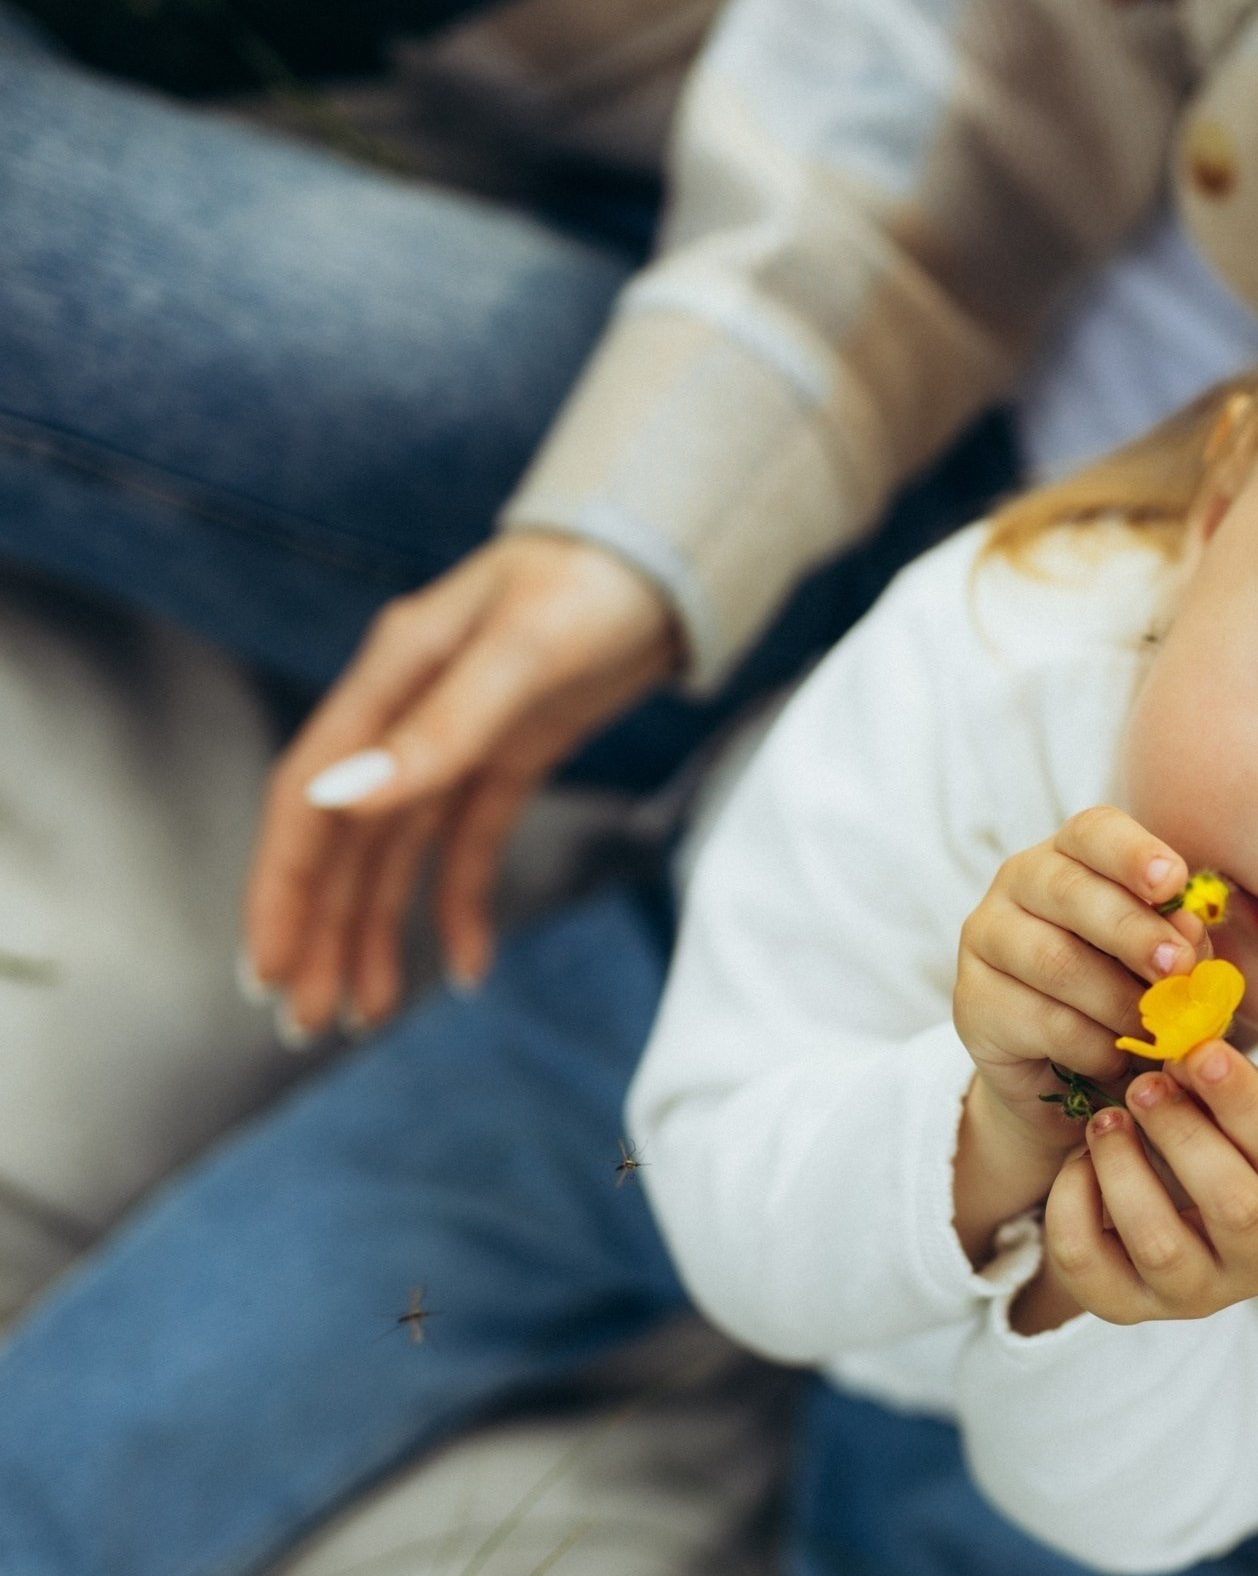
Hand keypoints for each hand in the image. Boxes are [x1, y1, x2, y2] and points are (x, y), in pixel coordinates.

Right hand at [240, 530, 679, 1038]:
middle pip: (344, 841)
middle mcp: (408, 712)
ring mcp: (458, 735)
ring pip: (397, 853)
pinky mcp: (511, 752)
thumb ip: (438, 727)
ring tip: (364, 1014)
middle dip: (320, 931)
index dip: (283, 886)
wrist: (671, 552)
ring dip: (377, 931)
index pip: (308, 799)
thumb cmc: (598, 578)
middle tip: (305, 1023)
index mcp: (390, 679)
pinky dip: (463, 901)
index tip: (268, 968)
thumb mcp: (525, 650)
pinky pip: (469, 841)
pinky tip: (471, 963)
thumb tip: (343, 797)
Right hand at [950, 808, 1209, 1257]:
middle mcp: (1020, 882)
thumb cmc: (1128, 995)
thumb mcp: (1167, 965)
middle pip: (1071, 892)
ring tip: (1153, 1030)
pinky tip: (1113, 1058)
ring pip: (1055, 962)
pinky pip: (1042, 1022)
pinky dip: (1093, 1046)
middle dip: (1133, 932)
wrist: (1070, 1073)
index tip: (1173, 882)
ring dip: (1118, 1001)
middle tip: (1178, 968)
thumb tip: (1188, 931)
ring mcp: (987, 938)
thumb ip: (1181, 943)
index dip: (1133, 853)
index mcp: (1074, 854)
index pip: (1094, 832)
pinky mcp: (973, 1001)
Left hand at [1029, 1039, 1257, 1328]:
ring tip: (1105, 1120)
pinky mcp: (1128, 1308)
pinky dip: (1073, 1202)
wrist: (1162, 1218)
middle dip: (1184, 1136)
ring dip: (1125, 1167)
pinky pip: (1088, 1263)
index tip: (1199, 1051)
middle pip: (1235, 1208)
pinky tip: (1079, 1163)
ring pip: (1159, 1244)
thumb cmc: (1210, 1148)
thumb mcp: (1230, 1115)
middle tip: (1144, 1085)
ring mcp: (1194, 1294)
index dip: (1244, 1100)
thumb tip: (1186, 1039)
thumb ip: (1218, 1080)